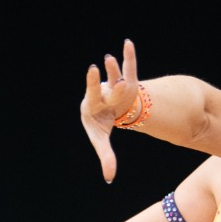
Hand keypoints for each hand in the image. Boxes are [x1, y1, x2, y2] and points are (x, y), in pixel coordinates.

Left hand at [81, 38, 140, 183]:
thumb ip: (106, 156)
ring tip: (110, 58)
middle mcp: (102, 93)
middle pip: (106, 87)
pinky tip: (128, 43)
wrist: (106, 110)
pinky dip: (129, 56)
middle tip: (98, 66)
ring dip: (115, 68)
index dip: (92, 84)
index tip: (91, 71)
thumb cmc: (100, 124)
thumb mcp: (101, 139)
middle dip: (104, 78)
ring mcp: (114, 86)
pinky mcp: (126, 81)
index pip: (92, 95)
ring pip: (116, 76)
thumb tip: (109, 178)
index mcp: (93, 105)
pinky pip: (129, 67)